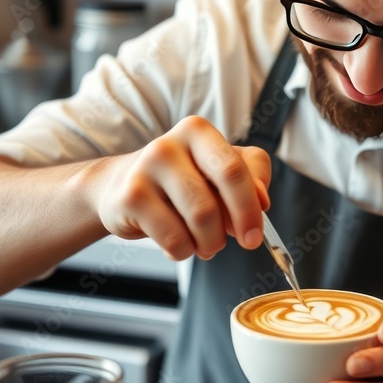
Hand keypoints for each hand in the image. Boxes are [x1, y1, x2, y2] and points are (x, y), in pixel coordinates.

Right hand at [92, 116, 270, 259]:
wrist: (120, 185)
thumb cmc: (180, 178)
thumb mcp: (218, 167)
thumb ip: (250, 174)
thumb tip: (262, 200)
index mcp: (198, 131)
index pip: (235, 169)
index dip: (250, 206)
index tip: (256, 233)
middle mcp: (169, 145)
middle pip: (218, 194)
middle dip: (237, 224)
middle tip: (245, 242)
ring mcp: (145, 170)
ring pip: (199, 219)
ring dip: (210, 242)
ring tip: (206, 243)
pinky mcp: (130, 198)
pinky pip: (174, 239)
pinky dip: (184, 251)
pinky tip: (180, 244)